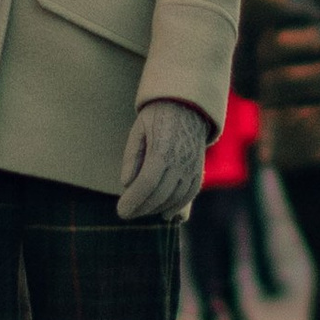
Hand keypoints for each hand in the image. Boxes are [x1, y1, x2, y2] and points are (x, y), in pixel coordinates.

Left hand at [116, 100, 209, 222]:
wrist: (187, 105)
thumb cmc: (157, 116)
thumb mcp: (138, 130)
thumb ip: (132, 157)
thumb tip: (126, 184)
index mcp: (162, 150)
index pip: (146, 184)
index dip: (133, 200)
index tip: (121, 211)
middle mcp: (180, 161)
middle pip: (160, 195)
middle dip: (141, 208)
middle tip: (126, 213)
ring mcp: (192, 167)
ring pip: (175, 198)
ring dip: (157, 209)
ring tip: (140, 211)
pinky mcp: (199, 169)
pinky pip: (190, 193)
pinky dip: (178, 206)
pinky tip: (166, 214)